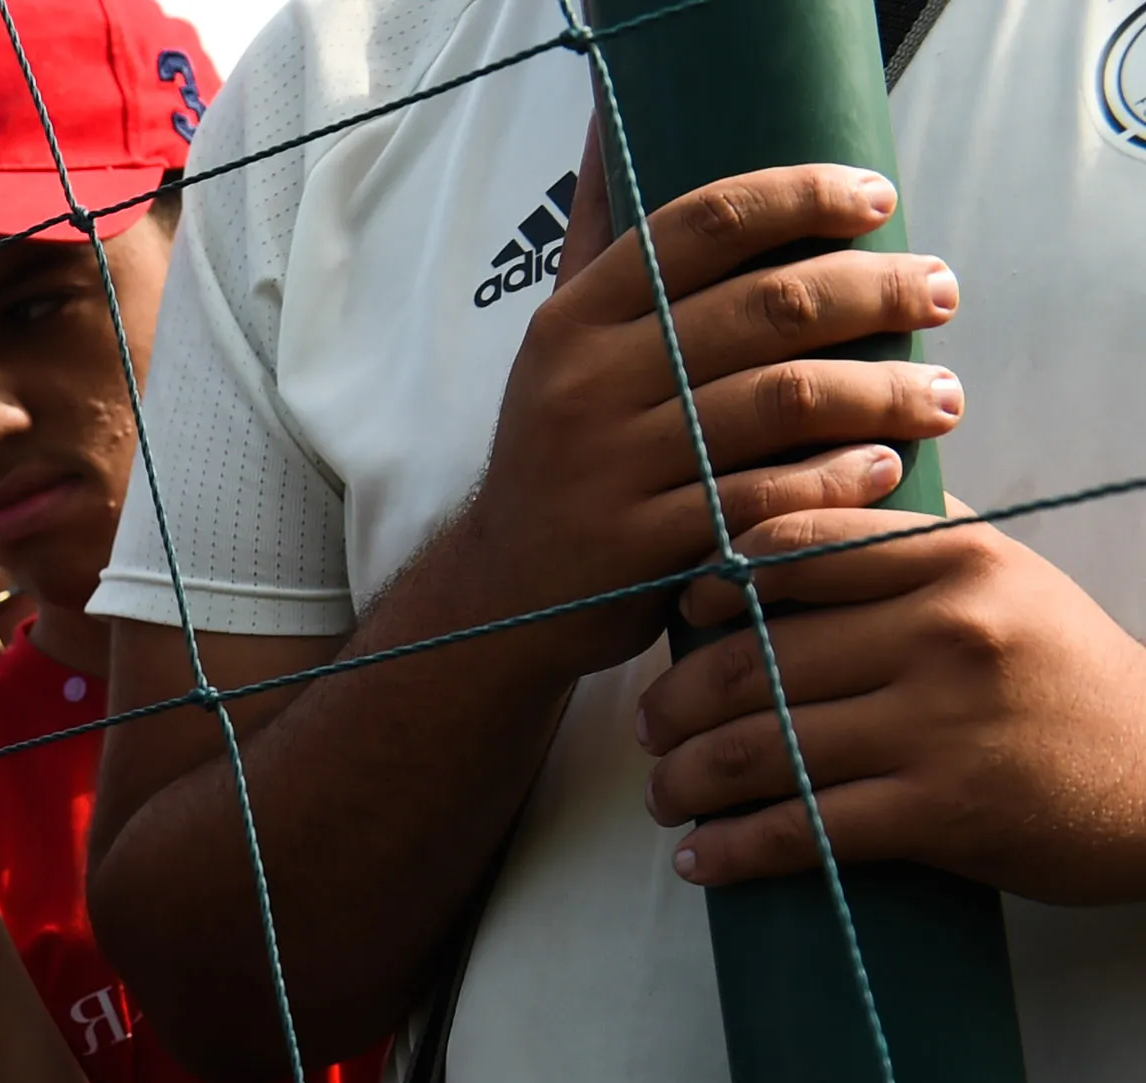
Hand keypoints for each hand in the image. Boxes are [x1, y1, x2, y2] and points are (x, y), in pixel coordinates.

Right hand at [456, 152, 959, 679]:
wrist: (499, 595)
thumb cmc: (561, 456)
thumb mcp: (560, 349)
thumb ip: (600, 248)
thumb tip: (609, 128)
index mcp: (576, 321)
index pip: (703, 224)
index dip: (802, 197)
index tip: (878, 200)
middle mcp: (588, 385)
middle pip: (766, 308)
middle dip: (876, 291)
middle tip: (941, 292)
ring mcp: (611, 468)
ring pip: (782, 402)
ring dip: (883, 392)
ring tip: (942, 394)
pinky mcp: (640, 548)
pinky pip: (764, 501)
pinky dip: (837, 481)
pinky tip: (884, 468)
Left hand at [640, 500, 1145, 899]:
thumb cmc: (1064, 676)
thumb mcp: (1009, 579)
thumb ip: (915, 541)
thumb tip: (815, 498)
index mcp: (956, 561)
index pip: (795, 551)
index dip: (711, 583)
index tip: (678, 615)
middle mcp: (945, 632)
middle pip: (755, 661)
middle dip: (675, 703)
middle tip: (649, 725)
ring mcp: (942, 723)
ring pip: (761, 749)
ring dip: (685, 781)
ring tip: (664, 794)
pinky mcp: (941, 810)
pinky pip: (802, 830)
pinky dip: (733, 851)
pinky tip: (701, 859)